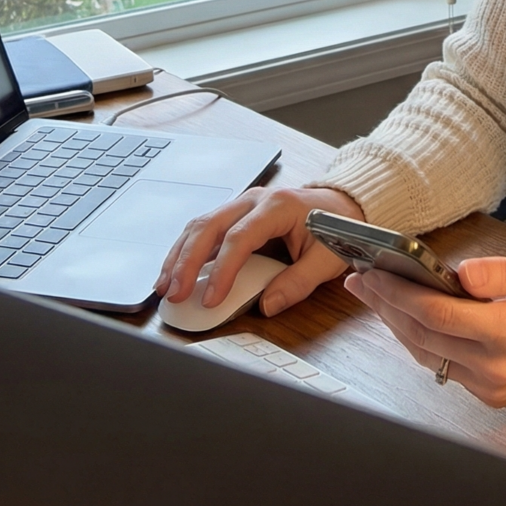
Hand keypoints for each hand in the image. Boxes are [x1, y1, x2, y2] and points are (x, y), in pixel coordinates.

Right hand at [156, 185, 362, 315]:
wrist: (341, 204)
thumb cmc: (335, 229)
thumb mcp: (327, 258)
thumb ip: (299, 283)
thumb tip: (268, 306)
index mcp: (278, 206)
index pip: (240, 237)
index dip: (222, 270)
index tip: (210, 298)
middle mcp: (254, 200)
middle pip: (210, 226)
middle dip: (187, 261)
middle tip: (173, 293)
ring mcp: (242, 204)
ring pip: (200, 225)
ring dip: (179, 256)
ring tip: (164, 287)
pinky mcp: (235, 215)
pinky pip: (204, 230)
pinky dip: (185, 251)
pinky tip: (173, 272)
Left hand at [345, 251, 505, 407]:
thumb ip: (498, 273)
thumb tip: (459, 274)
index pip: (436, 315)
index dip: (400, 294)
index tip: (374, 273)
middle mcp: (494, 368)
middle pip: (423, 337)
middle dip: (387, 306)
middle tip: (361, 280)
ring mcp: (491, 386)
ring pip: (427, 356)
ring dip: (397, 325)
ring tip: (375, 296)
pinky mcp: (491, 394)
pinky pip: (443, 367)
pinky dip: (420, 342)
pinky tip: (406, 319)